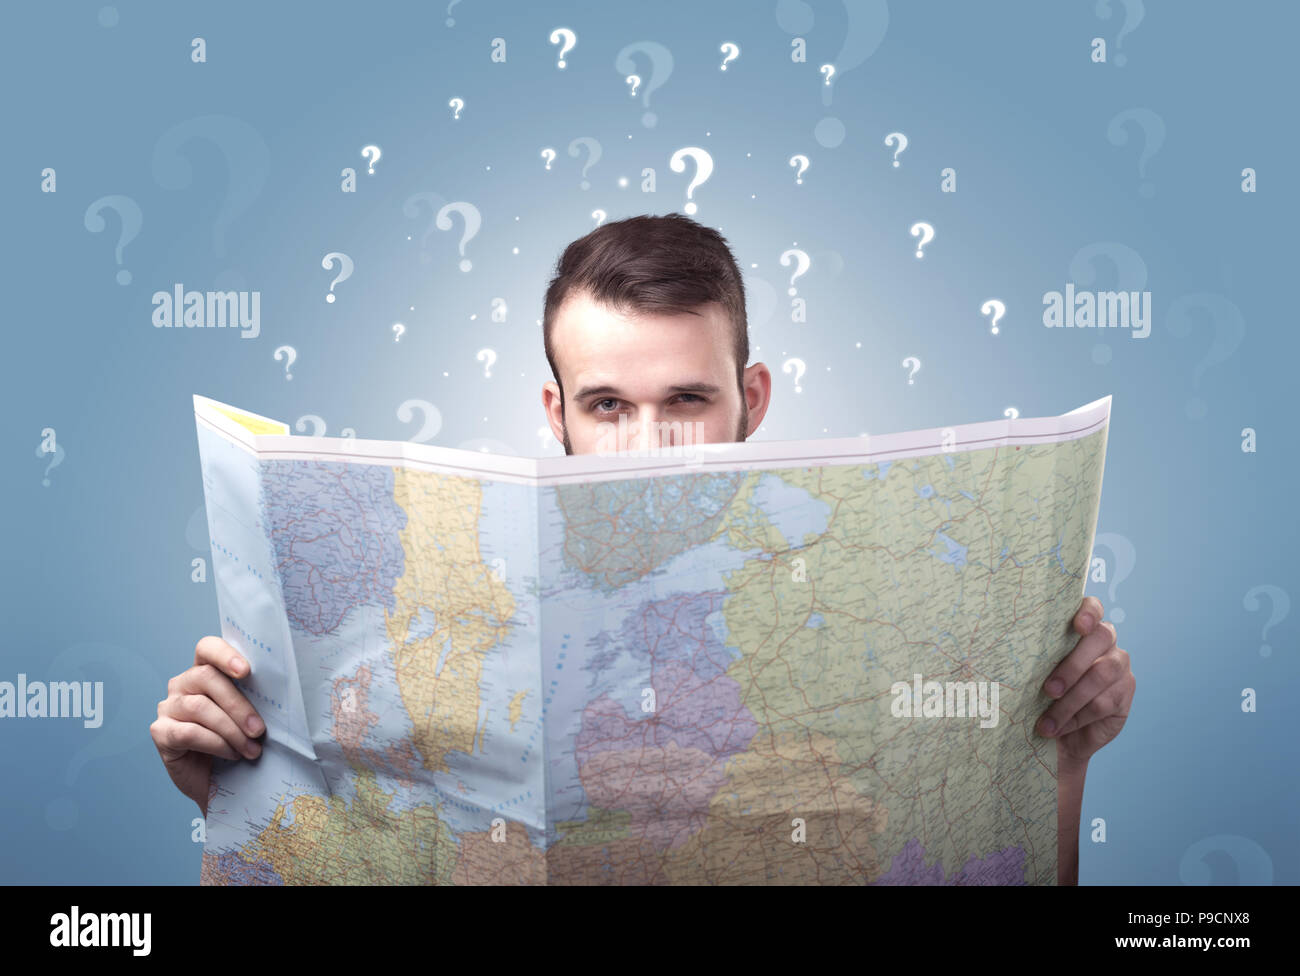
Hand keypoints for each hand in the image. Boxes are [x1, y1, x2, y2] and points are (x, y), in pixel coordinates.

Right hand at [150, 636, 264, 816]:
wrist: (223, 784)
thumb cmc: (241, 743)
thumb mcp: (252, 716)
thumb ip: (258, 697)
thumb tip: (283, 688)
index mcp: (205, 672)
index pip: (206, 648)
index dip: (225, 654)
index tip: (246, 671)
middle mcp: (182, 685)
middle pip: (206, 677)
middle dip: (238, 705)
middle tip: (259, 730)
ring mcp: (168, 707)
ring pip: (199, 707)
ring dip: (230, 730)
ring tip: (251, 750)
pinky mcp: (161, 733)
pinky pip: (188, 732)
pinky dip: (215, 743)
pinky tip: (231, 754)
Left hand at [1037, 596, 1134, 765]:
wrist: (1059, 736)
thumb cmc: (1039, 696)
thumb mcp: (1032, 675)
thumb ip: (1033, 659)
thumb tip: (1010, 656)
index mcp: (1080, 628)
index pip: (1092, 607)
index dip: (1089, 612)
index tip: (1078, 626)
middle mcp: (1104, 641)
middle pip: (1100, 638)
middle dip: (1073, 665)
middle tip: (1049, 690)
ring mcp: (1119, 665)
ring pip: (1102, 673)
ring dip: (1072, 699)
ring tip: (1047, 720)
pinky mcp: (1125, 692)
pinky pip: (1105, 702)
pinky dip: (1078, 717)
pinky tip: (1059, 728)